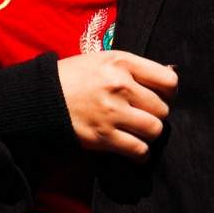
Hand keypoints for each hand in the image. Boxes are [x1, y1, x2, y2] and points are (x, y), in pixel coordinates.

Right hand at [55, 50, 178, 163]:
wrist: (42, 97)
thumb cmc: (75, 76)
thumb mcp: (105, 59)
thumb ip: (137, 67)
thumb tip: (171, 75)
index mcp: (121, 63)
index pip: (169, 80)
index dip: (169, 92)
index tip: (160, 96)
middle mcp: (119, 86)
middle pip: (163, 108)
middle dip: (156, 113)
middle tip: (144, 114)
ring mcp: (112, 113)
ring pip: (154, 129)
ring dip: (150, 132)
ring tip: (139, 129)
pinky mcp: (103, 137)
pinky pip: (138, 149)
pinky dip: (141, 153)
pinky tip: (135, 148)